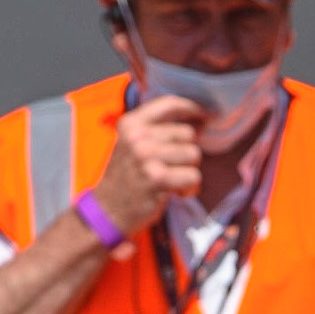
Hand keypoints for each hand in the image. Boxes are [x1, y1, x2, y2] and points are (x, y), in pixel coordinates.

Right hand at [91, 94, 205, 238]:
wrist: (108, 209)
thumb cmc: (126, 177)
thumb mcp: (132, 144)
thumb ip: (157, 129)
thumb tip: (197, 119)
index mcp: (131, 123)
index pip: (169, 103)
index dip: (193, 108)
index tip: (206, 115)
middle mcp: (137, 136)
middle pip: (188, 133)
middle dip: (186, 152)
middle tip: (172, 167)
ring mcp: (146, 156)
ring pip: (193, 154)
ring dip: (189, 171)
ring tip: (172, 180)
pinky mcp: (157, 178)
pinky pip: (193, 176)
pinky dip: (189, 187)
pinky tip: (175, 192)